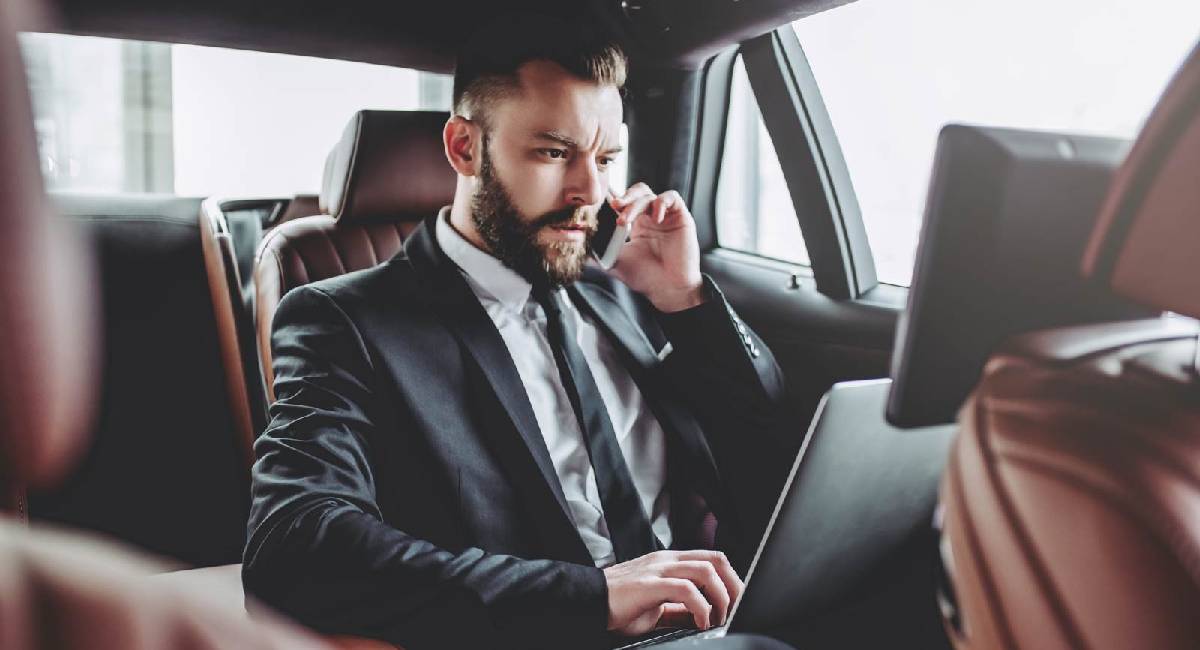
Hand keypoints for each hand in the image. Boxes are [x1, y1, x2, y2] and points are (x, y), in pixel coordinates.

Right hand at [604, 550, 743, 635]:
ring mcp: (658, 569)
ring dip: (720, 596)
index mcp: (669, 562)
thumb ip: (678, 608)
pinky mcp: (649, 584)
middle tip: (735, 610)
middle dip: (733, 586)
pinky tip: (700, 621)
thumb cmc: (618, 604)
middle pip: (716, 560)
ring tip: (718, 618)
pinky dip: (701, 607)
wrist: (588, 602)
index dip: (730, 580)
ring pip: (705, 570)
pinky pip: (686, 589)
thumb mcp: (656, 606)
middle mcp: (666, 560)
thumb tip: (702, 617)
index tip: (736, 602)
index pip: (712, 559)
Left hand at [608, 183, 704, 312]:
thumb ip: (598, 252)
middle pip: (635, 193)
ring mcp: (665, 216)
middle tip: (614, 206)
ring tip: (626, 220)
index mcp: (636, 225)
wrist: (668, 289)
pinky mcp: (680, 216)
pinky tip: (655, 218)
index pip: (624, 202)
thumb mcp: (615, 262)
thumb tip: (578, 246)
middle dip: (623, 197)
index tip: (600, 206)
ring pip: (648, 194)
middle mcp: (650, 217)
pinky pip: (671, 198)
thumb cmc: (645, 277)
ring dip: (635, 204)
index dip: (613, 200)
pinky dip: (661, 203)